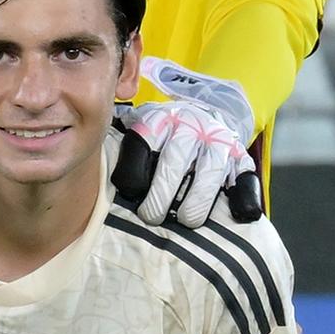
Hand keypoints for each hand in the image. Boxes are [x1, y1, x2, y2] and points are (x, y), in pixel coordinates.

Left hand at [116, 62, 256, 227]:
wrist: (204, 113)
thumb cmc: (158, 138)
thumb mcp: (135, 131)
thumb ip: (117, 150)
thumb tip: (90, 177)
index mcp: (155, 120)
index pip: (139, 150)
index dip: (132, 180)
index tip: (132, 195)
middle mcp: (189, 125)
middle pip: (173, 165)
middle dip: (160, 199)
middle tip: (153, 217)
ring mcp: (218, 140)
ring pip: (209, 173)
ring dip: (196, 203)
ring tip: (185, 220)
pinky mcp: (242, 156)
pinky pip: (244, 179)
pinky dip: (243, 199)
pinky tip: (238, 215)